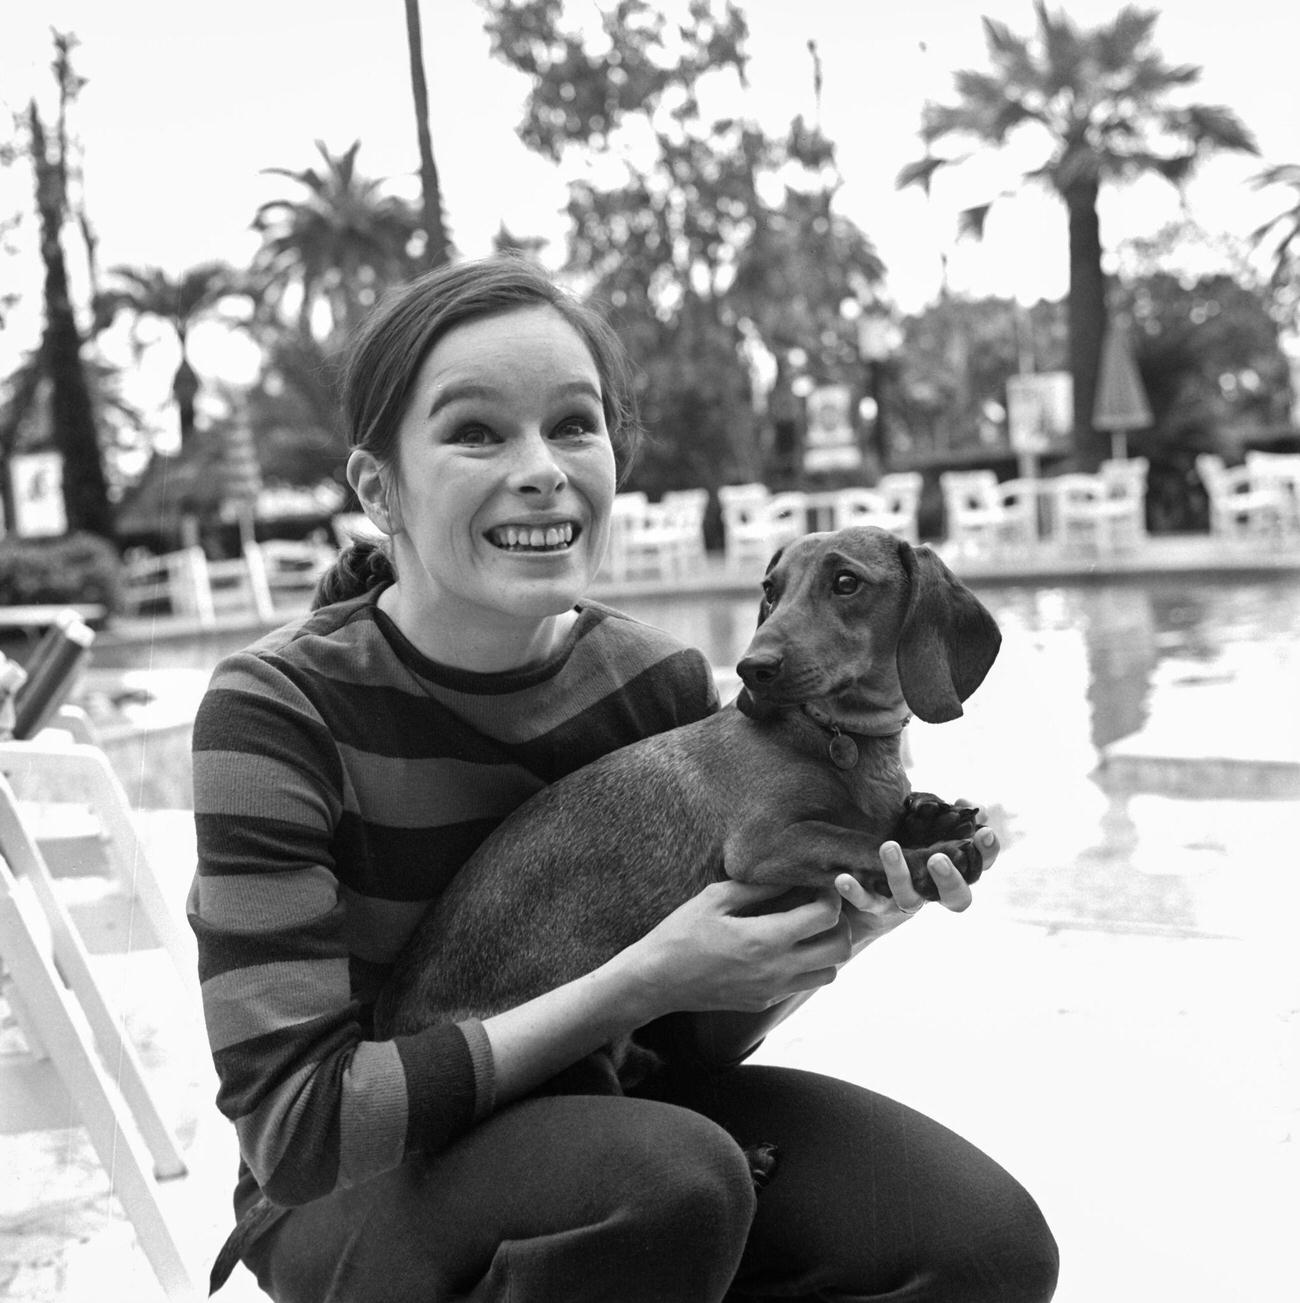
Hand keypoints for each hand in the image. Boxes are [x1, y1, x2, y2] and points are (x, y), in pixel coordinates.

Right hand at [629, 879, 852, 1016]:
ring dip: (827, 950)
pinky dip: (806, 966)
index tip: (817, 884)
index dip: (830, 895)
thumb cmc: (680, 933)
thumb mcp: (714, 899)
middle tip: (820, 907)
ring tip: (806, 930)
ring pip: (828, 974)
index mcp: (764, 939)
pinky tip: (783, 947)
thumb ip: (757, 888)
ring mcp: (772, 990)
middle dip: (838, 923)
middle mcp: (776, 970)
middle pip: (839, 949)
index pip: (825, 917)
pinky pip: (802, 985)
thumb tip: (790, 875)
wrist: (657, 980)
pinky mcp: (764, 1002)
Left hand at [834, 816, 998, 951]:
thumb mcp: (930, 824)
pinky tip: (843, 877)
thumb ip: (949, 813)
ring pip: (909, 898)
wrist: (871, 880)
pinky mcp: (876, 906)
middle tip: (938, 859)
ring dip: (899, 874)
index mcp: (954, 870)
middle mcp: (934, 891)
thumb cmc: (909, 843)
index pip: (981, 866)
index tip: (983, 832)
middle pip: (956, 898)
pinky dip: (855, 892)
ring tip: (888, 847)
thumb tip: (965, 801)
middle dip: (950, 880)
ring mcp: (906, 900)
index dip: (987, 852)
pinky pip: (866, 902)